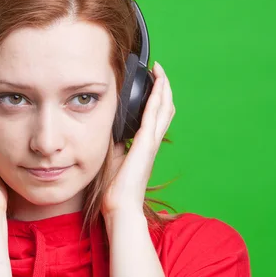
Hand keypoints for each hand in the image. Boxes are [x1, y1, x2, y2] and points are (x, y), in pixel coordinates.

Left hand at [102, 61, 174, 216]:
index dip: (157, 99)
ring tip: (159, 71)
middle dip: (163, 88)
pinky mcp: (146, 143)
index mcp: (145, 146)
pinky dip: (157, 98)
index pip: (156, 117)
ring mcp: (151, 142)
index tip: (152, 82)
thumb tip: (110, 130)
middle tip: (158, 70)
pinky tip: (156, 85)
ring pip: (163, 109)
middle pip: (165, 109)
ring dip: (163, 88)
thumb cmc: (117, 188)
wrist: (120, 206)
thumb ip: (116, 143)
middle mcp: (152, 142)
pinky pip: (153, 115)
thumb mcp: (114, 158)